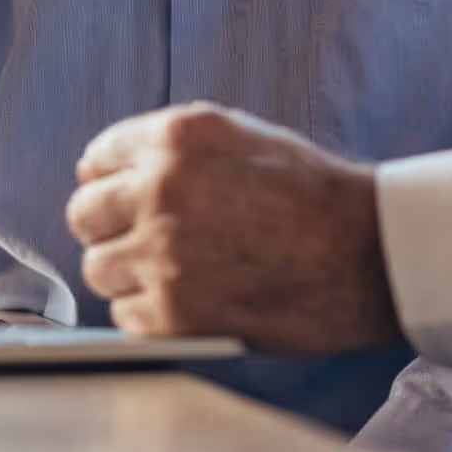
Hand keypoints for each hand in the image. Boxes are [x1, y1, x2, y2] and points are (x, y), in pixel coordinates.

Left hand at [66, 103, 402, 355]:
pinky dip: (149, 314)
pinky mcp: (172, 312)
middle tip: (147, 241)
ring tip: (175, 273)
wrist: (368, 254)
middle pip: (84, 215)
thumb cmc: (314, 195)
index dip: (110, 182)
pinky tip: (191, 301)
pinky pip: (124, 315)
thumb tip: (99, 169)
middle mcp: (160, 189)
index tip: (124, 199)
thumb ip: (172, 148)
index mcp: (176, 137)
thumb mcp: (242, 136)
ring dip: (128, 273)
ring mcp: (162, 253)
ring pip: (97, 268)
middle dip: (110, 227)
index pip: (97, 158)